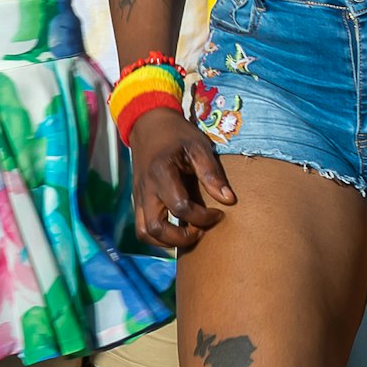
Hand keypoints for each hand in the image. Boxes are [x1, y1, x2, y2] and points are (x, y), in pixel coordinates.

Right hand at [126, 104, 237, 250]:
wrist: (149, 125)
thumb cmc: (177, 135)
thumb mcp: (198, 146)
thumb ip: (211, 173)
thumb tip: (229, 200)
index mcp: (162, 173)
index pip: (180, 207)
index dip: (202, 217)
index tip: (219, 213)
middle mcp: (146, 189)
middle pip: (156, 228)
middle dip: (181, 238)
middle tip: (201, 230)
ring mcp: (138, 197)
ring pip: (144, 233)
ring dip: (167, 241)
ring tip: (189, 233)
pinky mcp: (137, 201)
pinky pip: (142, 227)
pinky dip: (159, 236)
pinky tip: (178, 228)